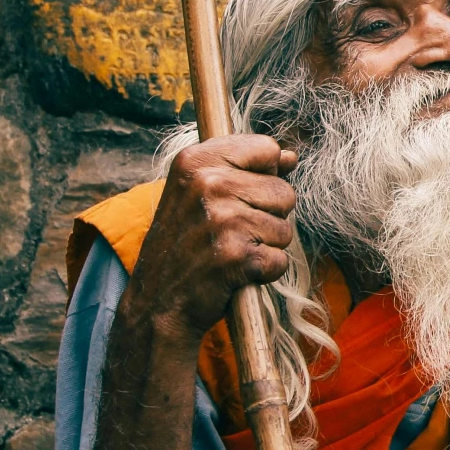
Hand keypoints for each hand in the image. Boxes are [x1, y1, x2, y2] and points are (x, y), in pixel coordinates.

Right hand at [122, 135, 297, 342]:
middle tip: (230, 233)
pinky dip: (265, 273)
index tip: (238, 196)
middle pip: (284, 192)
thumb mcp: (200, 194)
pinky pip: (281, 260)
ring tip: (230, 252)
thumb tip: (291, 156)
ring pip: (286, 228)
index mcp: (195, 160)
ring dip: (266, 246)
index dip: (264, 176)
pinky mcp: (237, 257)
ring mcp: (223, 220)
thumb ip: (248, 170)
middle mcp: (208, 184)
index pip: (267, 149)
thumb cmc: (185, 244)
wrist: (157, 301)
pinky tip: (235, 274)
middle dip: (269, 217)